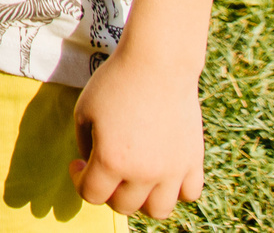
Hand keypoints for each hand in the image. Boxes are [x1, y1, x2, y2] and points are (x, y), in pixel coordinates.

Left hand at [71, 49, 206, 218]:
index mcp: (111, 160)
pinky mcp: (194, 161)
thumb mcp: (84, 112)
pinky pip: (189, 193)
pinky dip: (176, 189)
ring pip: (159, 210)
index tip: (79, 163)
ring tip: (135, 177)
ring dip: (142, 199)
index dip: (79, 180)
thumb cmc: (115, 82)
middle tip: (105, 166)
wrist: (158, 63)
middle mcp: (143, 173)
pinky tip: (163, 170)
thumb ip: (85, 145)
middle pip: (123, 206)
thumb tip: (93, 166)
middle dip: (108, 190)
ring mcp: (173, 170)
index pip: (91, 195)